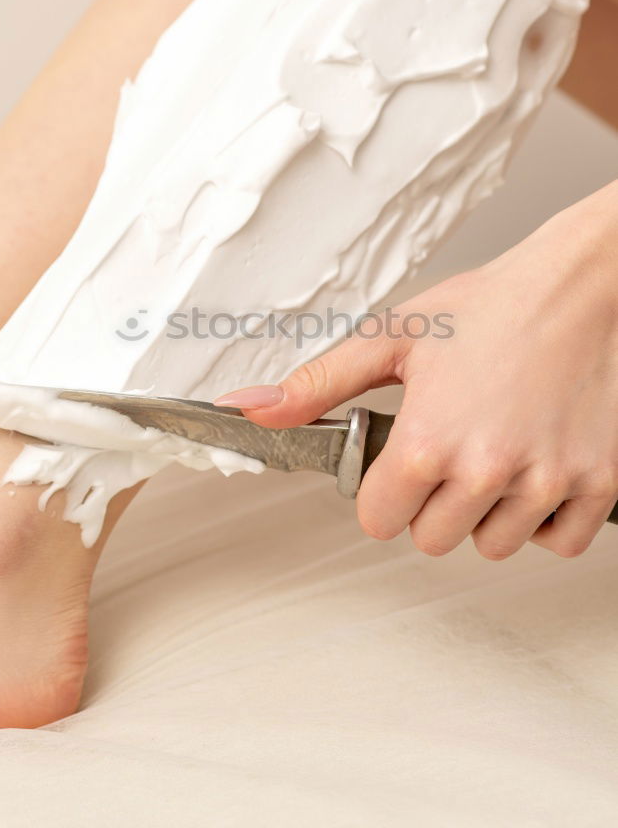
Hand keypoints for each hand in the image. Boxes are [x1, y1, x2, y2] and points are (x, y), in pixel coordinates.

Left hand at [216, 182, 617, 559]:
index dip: (381, 493)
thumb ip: (318, 384)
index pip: (378, 521)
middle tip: (448, 454)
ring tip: (493, 458)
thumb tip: (250, 410)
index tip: (398, 467)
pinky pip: (559, 542)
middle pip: (432, 540)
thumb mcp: (390, 338)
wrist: (575, 288)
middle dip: (429, 505)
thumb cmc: (487, 307)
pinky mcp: (597, 484)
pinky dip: (544, 520)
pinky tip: (533, 474)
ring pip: (493, 546)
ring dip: (485, 515)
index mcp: (428, 440)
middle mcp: (486, 469)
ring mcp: (546, 481)